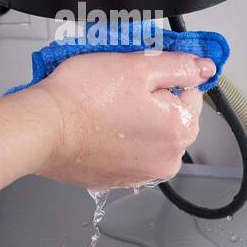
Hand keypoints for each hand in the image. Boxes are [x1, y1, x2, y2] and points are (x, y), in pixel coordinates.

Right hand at [27, 51, 212, 189]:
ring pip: (147, 136)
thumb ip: (178, 67)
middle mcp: (165, 160)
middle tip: (118, 86)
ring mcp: (139, 174)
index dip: (165, 78)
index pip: (191, 94)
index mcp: (179, 131)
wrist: (42, 129)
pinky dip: (116, 139)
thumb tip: (204, 68)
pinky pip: (125, 152)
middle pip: (170, 117)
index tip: (141, 73)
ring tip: (104, 106)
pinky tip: (96, 125)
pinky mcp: (114, 179)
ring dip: (133, 120)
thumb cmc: (83, 98)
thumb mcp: (138, 66)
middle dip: (150, 100)